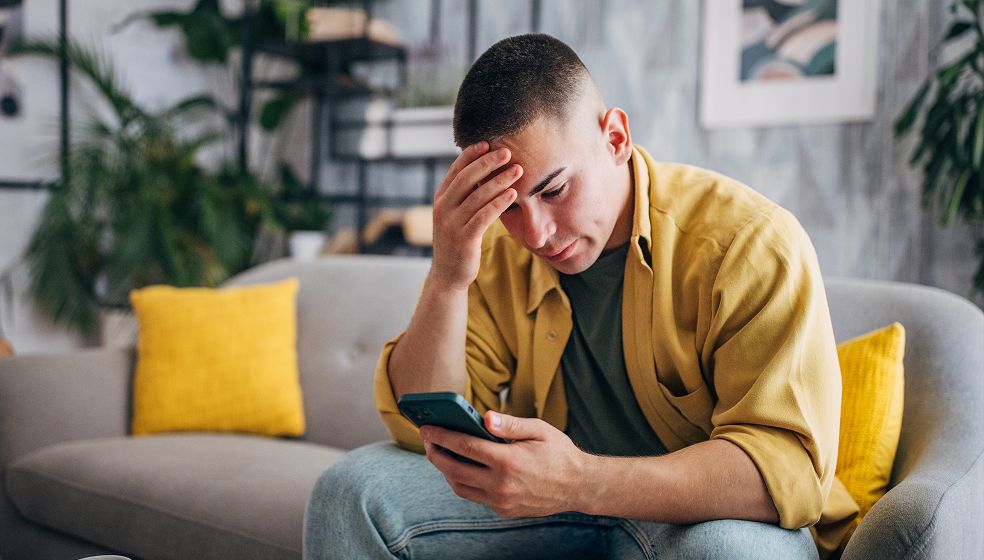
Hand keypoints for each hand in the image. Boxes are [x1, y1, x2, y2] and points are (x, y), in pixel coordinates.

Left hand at [420, 411, 587, 516]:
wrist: (579, 486)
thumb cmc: (559, 453)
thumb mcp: (539, 430)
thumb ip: (510, 424)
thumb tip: (485, 418)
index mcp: (508, 461)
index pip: (464, 446)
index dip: (441, 436)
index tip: (426, 428)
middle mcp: (501, 485)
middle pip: (454, 469)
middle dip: (435, 453)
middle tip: (427, 440)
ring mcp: (501, 501)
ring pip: (460, 487)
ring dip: (445, 470)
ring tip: (441, 453)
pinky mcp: (504, 510)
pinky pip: (475, 496)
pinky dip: (463, 481)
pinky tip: (463, 467)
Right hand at [430, 141, 522, 291]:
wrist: (448, 274)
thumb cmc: (458, 239)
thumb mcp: (456, 214)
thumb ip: (465, 195)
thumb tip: (484, 170)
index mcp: (441, 199)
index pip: (455, 170)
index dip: (471, 155)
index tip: (488, 142)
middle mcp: (443, 209)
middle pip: (466, 179)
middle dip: (488, 164)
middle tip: (507, 152)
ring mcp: (452, 224)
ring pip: (478, 196)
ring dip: (499, 181)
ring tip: (518, 171)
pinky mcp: (464, 239)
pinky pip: (484, 216)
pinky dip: (499, 203)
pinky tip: (513, 195)